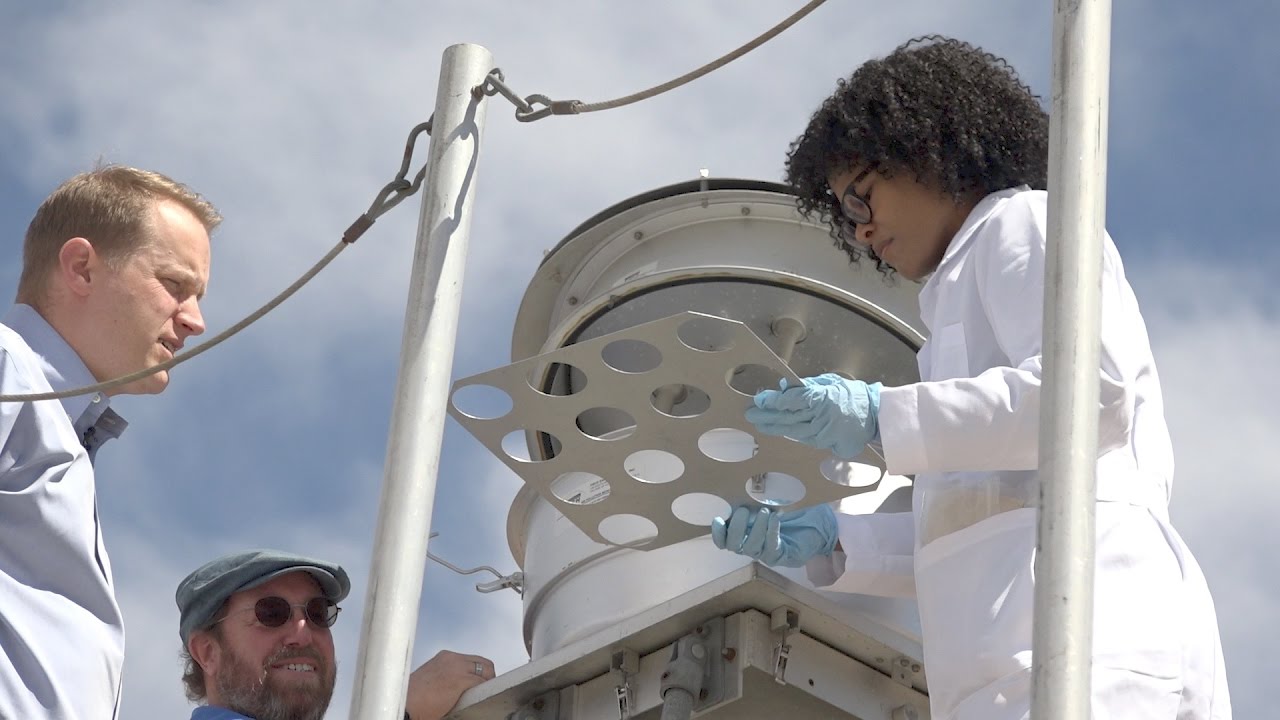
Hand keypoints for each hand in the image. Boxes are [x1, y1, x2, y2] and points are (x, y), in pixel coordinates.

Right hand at [405, 650, 492, 719]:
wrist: (405, 703)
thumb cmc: (413, 697)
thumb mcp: (431, 678)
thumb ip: (446, 675)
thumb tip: (456, 686)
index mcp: (444, 656)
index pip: (471, 659)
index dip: (478, 671)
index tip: (478, 682)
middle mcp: (452, 658)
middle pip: (482, 662)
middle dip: (487, 675)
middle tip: (486, 689)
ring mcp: (458, 668)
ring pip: (486, 671)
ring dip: (487, 683)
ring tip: (485, 694)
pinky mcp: (461, 680)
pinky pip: (482, 683)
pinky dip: (485, 690)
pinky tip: (480, 698)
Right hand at [709, 504, 837, 566]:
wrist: (809, 527)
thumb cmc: (784, 513)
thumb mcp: (765, 504)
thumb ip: (752, 499)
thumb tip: (744, 481)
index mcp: (742, 535)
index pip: (723, 541)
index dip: (717, 533)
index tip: (718, 518)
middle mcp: (749, 547)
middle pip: (733, 545)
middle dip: (736, 528)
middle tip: (744, 511)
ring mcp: (764, 554)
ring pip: (751, 547)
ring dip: (757, 529)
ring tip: (765, 512)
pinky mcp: (780, 556)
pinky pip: (772, 547)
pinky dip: (771, 532)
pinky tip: (775, 518)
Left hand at [745, 373, 880, 459]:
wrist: (876, 415)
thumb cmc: (853, 395)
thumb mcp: (831, 382)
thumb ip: (808, 385)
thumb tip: (785, 386)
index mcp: (822, 398)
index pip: (792, 400)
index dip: (774, 401)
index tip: (759, 399)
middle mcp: (820, 417)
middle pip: (788, 417)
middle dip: (767, 416)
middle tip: (751, 414)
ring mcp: (823, 433)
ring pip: (794, 431)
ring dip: (775, 427)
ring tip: (760, 424)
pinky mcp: (827, 443)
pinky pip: (805, 438)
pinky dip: (791, 434)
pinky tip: (780, 431)